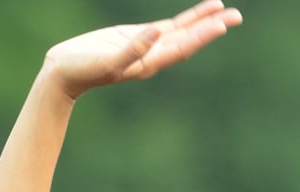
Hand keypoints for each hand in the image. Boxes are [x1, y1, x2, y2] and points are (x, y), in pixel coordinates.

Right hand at [43, 0, 241, 100]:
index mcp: (149, 63)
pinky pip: (165, 27)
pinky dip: (181, 21)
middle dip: (212, 26)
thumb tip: (157, 32)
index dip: (203, 34)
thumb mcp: (107, 60)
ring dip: (201, 21)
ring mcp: (146, 46)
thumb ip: (133, 49)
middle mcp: (153, 56)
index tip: (223, 23)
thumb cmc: (81, 70)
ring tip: (222, 9)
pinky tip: (194, 16)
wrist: (62, 74)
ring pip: (180, 31)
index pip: (182, 46)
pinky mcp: (135, 38)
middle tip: (237, 15)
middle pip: (189, 38)